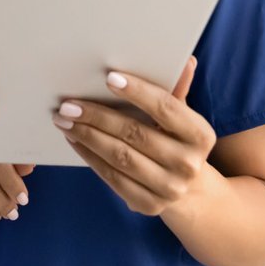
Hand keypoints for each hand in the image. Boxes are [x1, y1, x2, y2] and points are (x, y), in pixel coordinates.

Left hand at [55, 57, 215, 215]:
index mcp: (201, 135)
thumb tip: (186, 61)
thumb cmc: (177, 142)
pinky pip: (112, 177)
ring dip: (87, 136)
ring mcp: (169, 188)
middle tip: (69, 104)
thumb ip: (177, 91)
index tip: (109, 77)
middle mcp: (188, 164)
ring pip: (119, 156)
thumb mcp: (183, 119)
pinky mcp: (148, 205)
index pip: (166, 108)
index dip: (138, 92)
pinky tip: (75, 140)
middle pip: (135, 133)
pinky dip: (89, 156)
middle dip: (97, 116)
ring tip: (64, 120)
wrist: (189, 191)